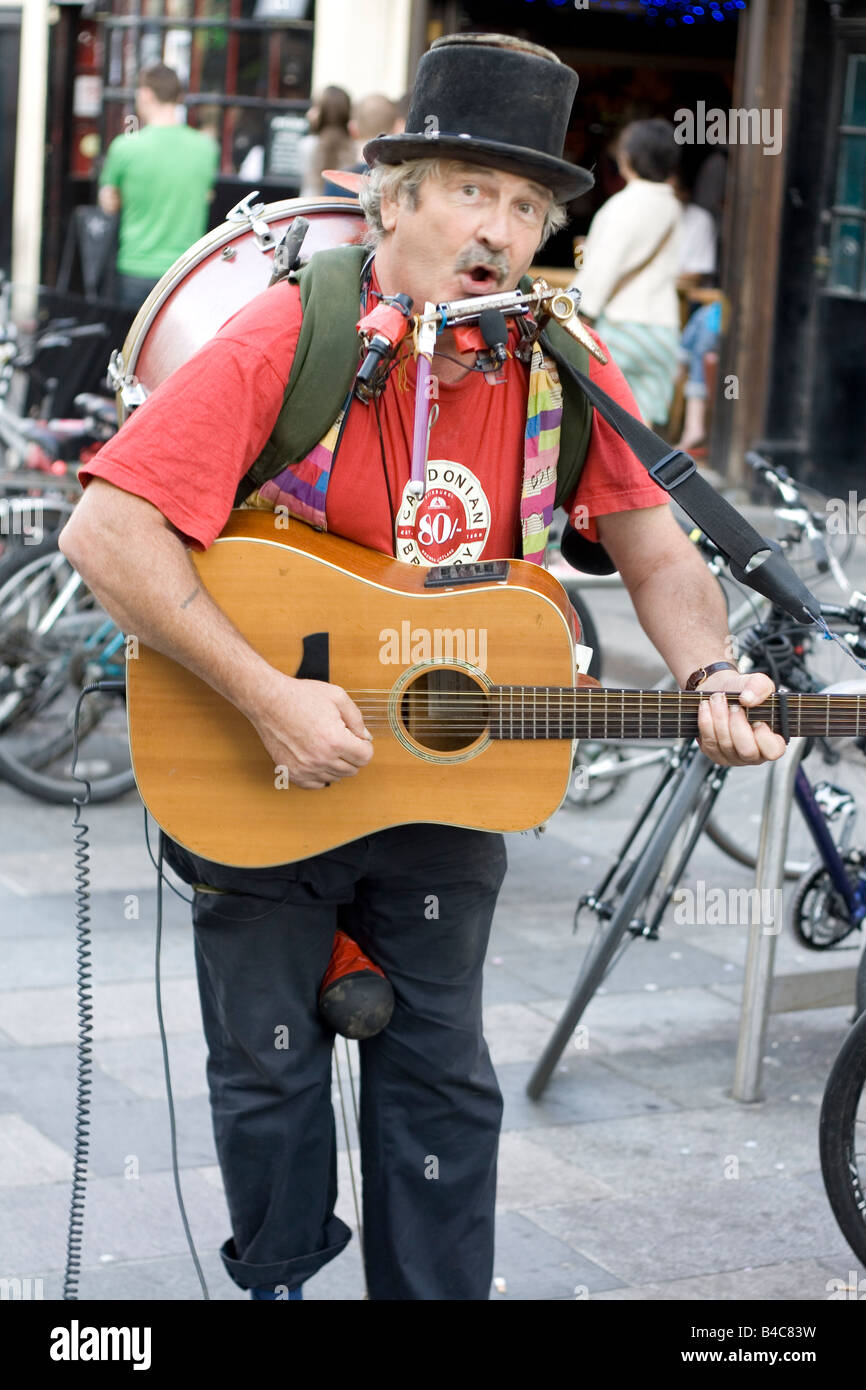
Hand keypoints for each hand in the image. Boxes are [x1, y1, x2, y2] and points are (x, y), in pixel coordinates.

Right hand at [249, 673, 373, 789]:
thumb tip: (365, 737)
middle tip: (341, 739)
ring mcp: (305, 768)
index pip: (365, 757)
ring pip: (336, 777)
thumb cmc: (300, 696)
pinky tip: (317, 758)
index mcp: (335, 740)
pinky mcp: (291, 772)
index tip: (356, 738)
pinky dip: (321, 774)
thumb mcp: (337, 697)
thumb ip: (357, 719)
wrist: (268, 701)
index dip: (364, 745)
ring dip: (336, 764)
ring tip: (326, 745)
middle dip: (352, 755)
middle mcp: (321, 758)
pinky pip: (317, 784)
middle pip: (352, 769)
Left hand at [695, 671, 787, 766]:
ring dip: (719, 719)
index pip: (773, 751)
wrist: (721, 691)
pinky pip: (709, 743)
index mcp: (772, 740)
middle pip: (747, 751)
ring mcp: (733, 756)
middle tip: (734, 706)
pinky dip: (706, 722)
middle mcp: (754, 753)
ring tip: (718, 699)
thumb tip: (748, 699)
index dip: (764, 738)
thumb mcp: (758, 682)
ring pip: (726, 745)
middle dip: (737, 725)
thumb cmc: (743, 692)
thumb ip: (760, 687)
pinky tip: (706, 707)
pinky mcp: (714, 753)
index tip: (757, 721)